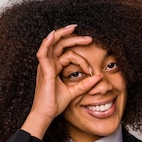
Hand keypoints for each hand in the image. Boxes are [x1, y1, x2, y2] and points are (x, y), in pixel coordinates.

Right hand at [21, 24, 102, 138]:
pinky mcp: (44, 70)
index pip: (68, 54)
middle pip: (60, 44)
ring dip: (62, 34)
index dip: (82, 60)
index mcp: (55, 67)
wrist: (46, 113)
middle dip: (74, 38)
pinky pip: (43, 52)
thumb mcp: (75, 92)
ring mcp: (45, 66)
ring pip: (53, 44)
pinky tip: (52, 35)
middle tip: (89, 38)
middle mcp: (49, 64)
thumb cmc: (56, 103)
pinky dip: (46, 42)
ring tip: (73, 28)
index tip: (90, 71)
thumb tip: (98, 77)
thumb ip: (85, 84)